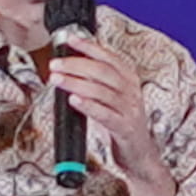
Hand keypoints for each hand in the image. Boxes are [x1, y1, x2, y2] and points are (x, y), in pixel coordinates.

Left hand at [47, 30, 154, 185]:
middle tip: (55, 64)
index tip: (70, 40)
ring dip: (76, 83)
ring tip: (56, 79)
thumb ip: (96, 82)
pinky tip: (74, 100)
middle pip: (103, 71)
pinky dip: (88, 106)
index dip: (89, 47)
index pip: (108, 57)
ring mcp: (129, 110)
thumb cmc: (121, 123)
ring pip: (101, 91)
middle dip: (76, 65)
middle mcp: (131, 91)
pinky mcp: (124, 129)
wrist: (140, 155)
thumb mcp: (112, 97)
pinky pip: (105, 115)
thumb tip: (70, 66)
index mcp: (129, 79)